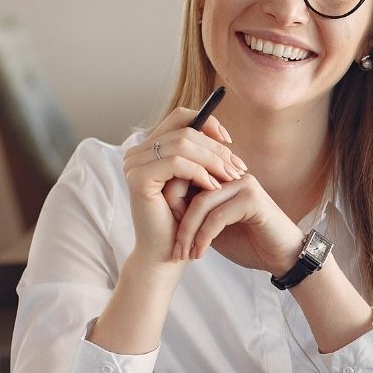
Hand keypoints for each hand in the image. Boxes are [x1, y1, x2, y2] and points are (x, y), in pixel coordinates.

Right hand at [122, 107, 246, 267]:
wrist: (165, 255)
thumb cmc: (182, 222)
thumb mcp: (195, 184)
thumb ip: (201, 158)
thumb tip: (225, 137)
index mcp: (149, 149)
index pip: (180, 117)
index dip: (208, 123)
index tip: (229, 142)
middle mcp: (137, 152)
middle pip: (185, 130)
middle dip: (217, 148)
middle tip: (238, 167)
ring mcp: (134, 164)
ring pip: (183, 144)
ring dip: (213, 161)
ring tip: (231, 178)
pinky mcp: (139, 178)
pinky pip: (177, 163)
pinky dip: (200, 173)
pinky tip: (214, 187)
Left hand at [172, 173, 305, 276]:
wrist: (283, 258)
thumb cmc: (250, 243)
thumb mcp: (213, 228)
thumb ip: (193, 214)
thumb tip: (161, 208)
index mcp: (223, 176)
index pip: (186, 178)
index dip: (171, 205)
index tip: (167, 237)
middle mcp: (233, 175)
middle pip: (189, 188)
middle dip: (178, 222)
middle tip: (174, 250)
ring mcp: (244, 184)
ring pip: (201, 204)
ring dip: (189, 233)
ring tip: (185, 254)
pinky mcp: (252, 199)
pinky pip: (217, 216)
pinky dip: (204, 237)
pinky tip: (200, 253)